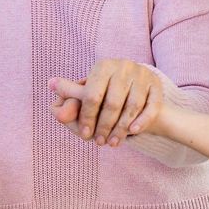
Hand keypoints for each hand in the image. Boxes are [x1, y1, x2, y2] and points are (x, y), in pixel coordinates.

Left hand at [49, 59, 163, 145]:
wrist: (138, 92)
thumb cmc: (107, 94)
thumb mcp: (89, 93)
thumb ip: (71, 95)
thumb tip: (51, 85)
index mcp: (102, 66)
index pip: (92, 95)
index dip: (87, 117)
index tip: (85, 135)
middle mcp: (123, 66)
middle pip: (113, 103)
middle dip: (104, 126)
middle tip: (99, 142)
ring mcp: (142, 75)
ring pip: (132, 107)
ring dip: (121, 129)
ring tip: (113, 143)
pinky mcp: (157, 85)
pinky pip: (151, 107)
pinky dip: (142, 121)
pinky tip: (133, 132)